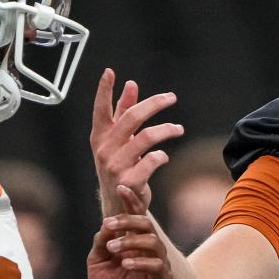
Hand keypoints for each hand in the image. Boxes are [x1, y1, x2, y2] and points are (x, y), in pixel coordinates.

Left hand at [87, 186, 171, 278]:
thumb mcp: (97, 261)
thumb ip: (102, 242)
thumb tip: (107, 225)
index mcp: (134, 241)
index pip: (136, 216)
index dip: (131, 200)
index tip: (121, 187)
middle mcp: (149, 250)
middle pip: (146, 225)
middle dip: (127, 221)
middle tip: (108, 225)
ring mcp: (158, 265)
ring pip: (153, 242)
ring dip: (131, 242)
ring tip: (113, 250)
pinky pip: (157, 266)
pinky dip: (140, 262)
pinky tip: (125, 264)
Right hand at [90, 68, 183, 216]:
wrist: (119, 206)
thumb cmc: (120, 168)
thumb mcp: (120, 140)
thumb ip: (124, 113)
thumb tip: (131, 85)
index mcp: (100, 138)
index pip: (101, 110)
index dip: (104, 91)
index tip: (110, 72)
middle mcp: (105, 150)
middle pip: (132, 118)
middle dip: (154, 104)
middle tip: (171, 97)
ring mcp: (115, 166)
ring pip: (146, 137)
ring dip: (167, 129)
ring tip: (179, 128)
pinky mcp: (130, 181)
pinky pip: (152, 160)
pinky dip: (161, 156)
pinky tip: (164, 157)